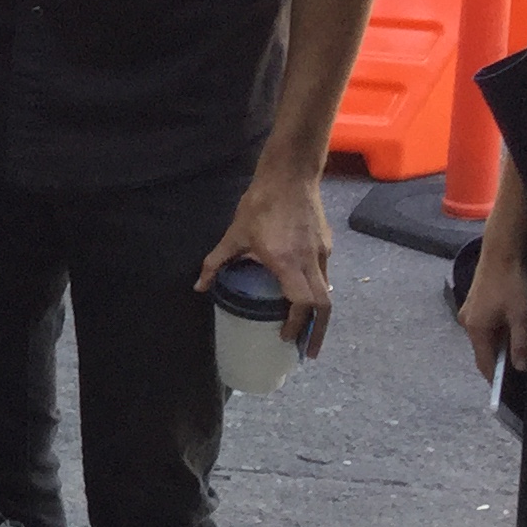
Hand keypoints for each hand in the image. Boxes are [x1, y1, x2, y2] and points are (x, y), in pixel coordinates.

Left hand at [196, 162, 333, 350]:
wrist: (291, 174)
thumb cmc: (261, 204)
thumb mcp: (234, 235)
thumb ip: (216, 262)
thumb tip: (199, 287)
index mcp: (288, 262)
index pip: (302, 303)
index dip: (297, 324)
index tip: (286, 339)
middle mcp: (311, 261)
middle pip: (324, 305)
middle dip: (318, 332)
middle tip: (308, 352)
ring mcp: (323, 252)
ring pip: (328, 291)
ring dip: (319, 315)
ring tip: (309, 331)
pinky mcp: (326, 244)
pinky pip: (325, 275)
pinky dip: (319, 292)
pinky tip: (307, 298)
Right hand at [458, 234, 526, 379]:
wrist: (502, 249)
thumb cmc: (511, 282)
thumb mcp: (521, 315)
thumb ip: (521, 343)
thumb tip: (521, 368)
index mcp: (476, 328)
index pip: (484, 362)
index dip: (496, 379)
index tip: (508, 392)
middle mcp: (468, 321)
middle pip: (484, 350)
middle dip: (500, 361)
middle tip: (520, 371)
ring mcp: (470, 310)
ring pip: (487, 336)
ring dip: (501, 344)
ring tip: (520, 350)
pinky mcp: (476, 301)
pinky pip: (487, 325)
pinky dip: (499, 332)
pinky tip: (514, 329)